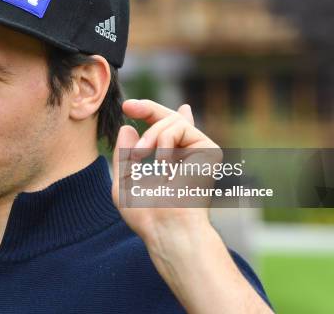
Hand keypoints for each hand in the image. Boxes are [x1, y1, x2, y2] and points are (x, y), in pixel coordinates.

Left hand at [111, 99, 220, 243]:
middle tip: (128, 106)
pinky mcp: (210, 150)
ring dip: (150, 134)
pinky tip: (163, 163)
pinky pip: (180, 127)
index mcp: (173, 162)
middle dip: (148, 108)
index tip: (128, 108)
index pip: (169, 130)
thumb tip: (127, 128)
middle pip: (171, 118)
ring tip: (140, 155)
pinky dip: (164, 141)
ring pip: (172, 120)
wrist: (166, 227)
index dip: (152, 113)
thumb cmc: (146, 215)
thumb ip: (124, 155)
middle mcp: (189, 155)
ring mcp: (200, 152)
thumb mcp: (123, 181)